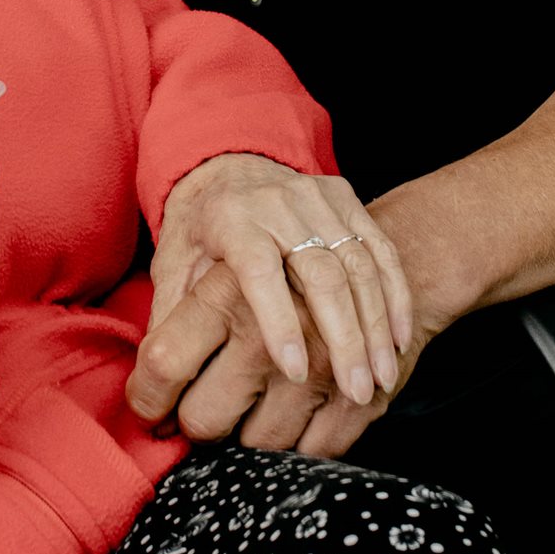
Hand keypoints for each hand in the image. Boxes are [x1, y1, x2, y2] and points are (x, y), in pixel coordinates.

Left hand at [129, 156, 411, 434]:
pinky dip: (394, 298)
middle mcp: (280, 203)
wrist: (232, 164)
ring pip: (358, 265)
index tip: (292, 372)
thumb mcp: (175, 261)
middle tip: (354, 390)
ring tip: (379, 379)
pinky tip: (397, 343)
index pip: (257, 269)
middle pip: (321, 271)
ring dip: (374, 326)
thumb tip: (157, 384)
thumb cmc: (202, 228)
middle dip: (343, 335)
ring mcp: (320, 200)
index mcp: (232, 217)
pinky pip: (380, 251)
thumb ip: (171, 317)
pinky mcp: (349, 201)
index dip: (276, 320)